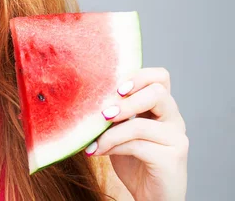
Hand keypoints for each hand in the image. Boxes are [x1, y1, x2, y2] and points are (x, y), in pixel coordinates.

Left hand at [86, 67, 187, 200]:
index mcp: (162, 108)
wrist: (150, 198)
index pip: (160, 77)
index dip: (138, 76)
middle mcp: (174, 119)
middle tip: (104, 114)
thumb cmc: (133, 162)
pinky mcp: (172, 157)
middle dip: (125, 101)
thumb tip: (87, 97)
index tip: (115, 88)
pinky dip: (113, 146)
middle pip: (157, 92)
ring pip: (142, 123)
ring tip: (94, 139)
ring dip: (112, 131)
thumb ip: (114, 114)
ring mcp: (176, 138)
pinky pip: (137, 145)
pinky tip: (97, 152)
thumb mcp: (119, 132)